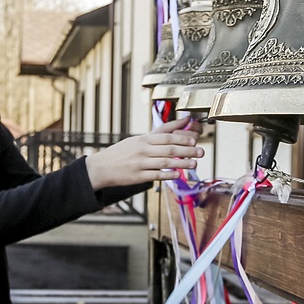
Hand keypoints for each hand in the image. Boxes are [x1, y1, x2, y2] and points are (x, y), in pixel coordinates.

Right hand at [84, 117, 202, 188]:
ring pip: (165, 163)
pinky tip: (178, 175)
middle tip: (201, 152)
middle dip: (187, 150)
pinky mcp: (138, 177)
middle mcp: (143, 150)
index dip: (182, 138)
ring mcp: (140, 164)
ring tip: (194, 164)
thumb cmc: (122, 153)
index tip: (194, 140)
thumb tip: (176, 126)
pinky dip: (168, 175)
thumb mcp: (137, 140)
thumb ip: (156, 135)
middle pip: (169, 149)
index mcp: (143, 139)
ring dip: (181, 163)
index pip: (166, 137)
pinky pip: (156, 175)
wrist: (102, 167)